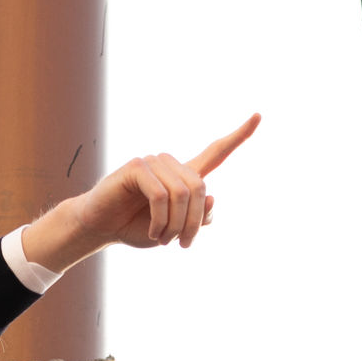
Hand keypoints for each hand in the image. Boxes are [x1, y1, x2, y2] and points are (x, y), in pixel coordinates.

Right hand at [22, 114, 260, 271]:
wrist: (101, 228)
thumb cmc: (137, 228)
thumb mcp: (175, 231)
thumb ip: (198, 220)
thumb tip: (212, 199)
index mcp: (184, 176)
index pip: (216, 152)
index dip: (239, 136)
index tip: (260, 116)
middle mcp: (172, 164)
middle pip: (200, 188)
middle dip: (193, 222)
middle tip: (182, 244)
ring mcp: (153, 163)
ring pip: (181, 194)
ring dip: (174, 225)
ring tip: (161, 239)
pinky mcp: (136, 167)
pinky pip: (160, 195)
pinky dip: (159, 220)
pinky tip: (151, 232)